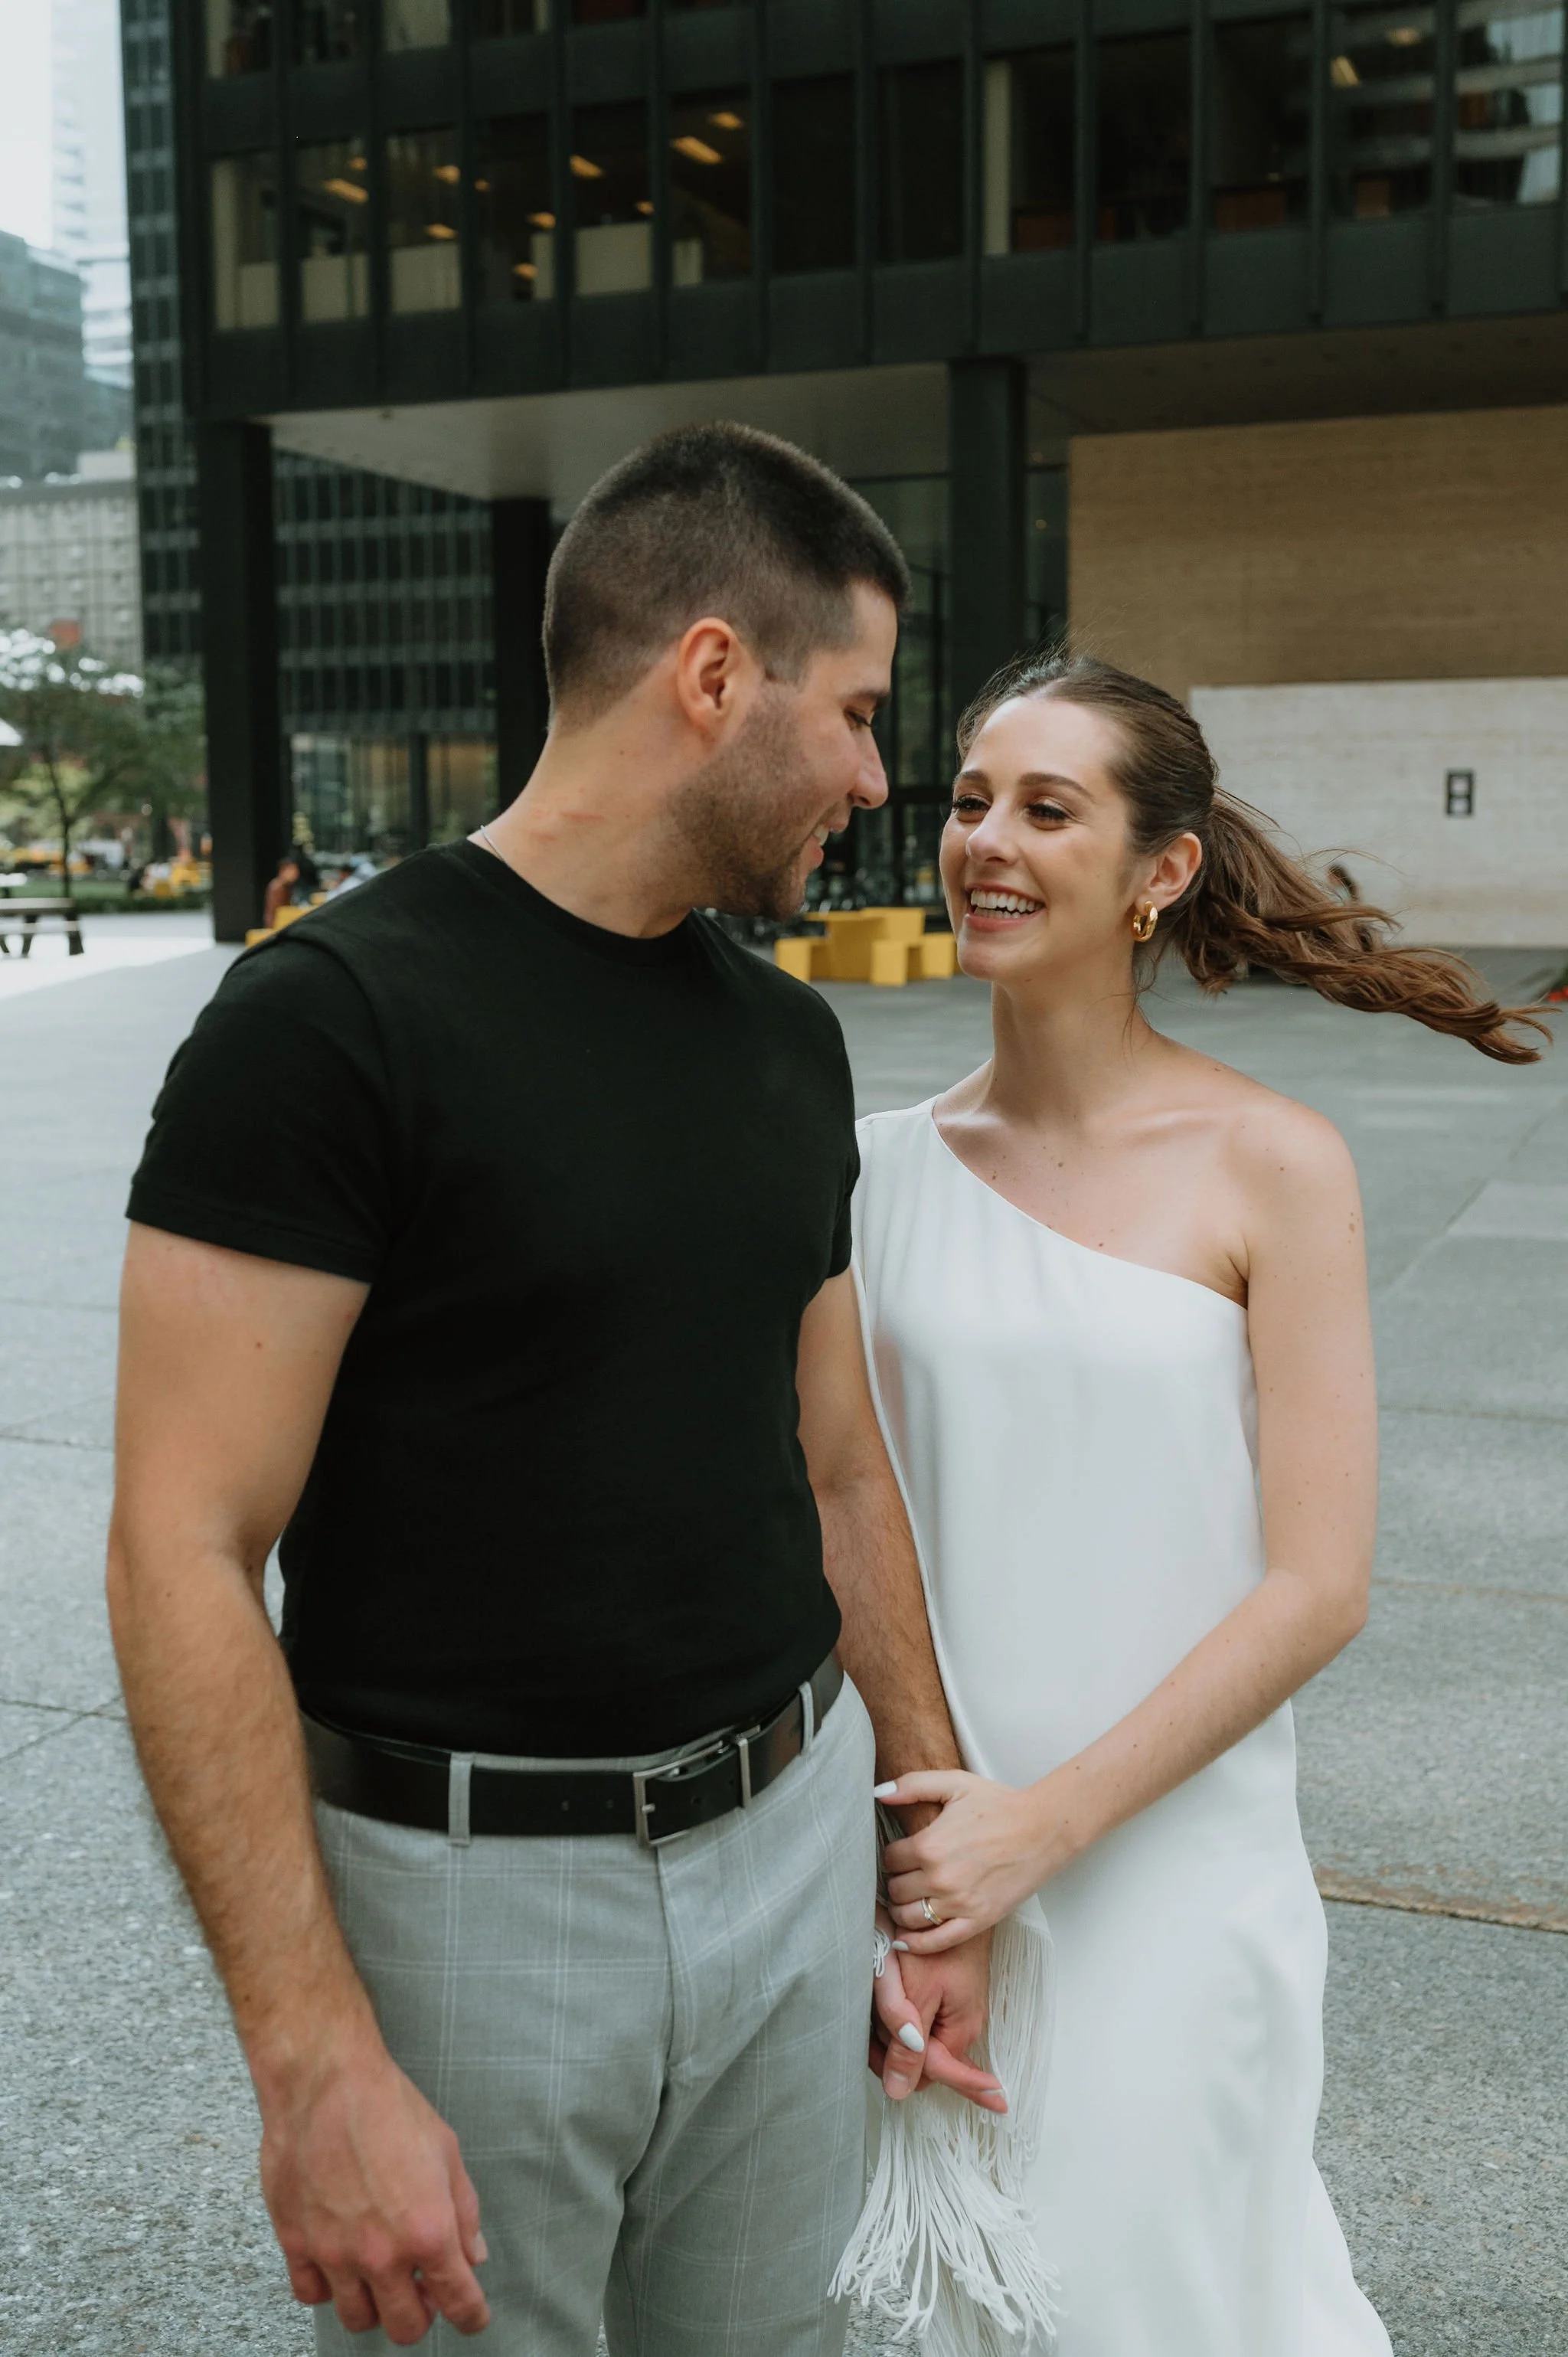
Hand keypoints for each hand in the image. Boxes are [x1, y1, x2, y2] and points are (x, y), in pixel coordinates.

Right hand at [257, 2023, 490, 2344]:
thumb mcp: (447, 2151)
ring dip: (374, 2304)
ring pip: (357, 2319)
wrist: (325, 2081)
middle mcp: (382, 2254)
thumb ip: (464, 2212)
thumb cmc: (388, 2105)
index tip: (473, 2317)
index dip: (472, 2316)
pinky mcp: (296, 2243)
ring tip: (379, 2275)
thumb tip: (473, 2256)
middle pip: (405, 2327)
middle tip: (422, 2290)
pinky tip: (337, 2263)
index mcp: (428, 2231)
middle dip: (421, 2315)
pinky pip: (311, 2295)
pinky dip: (327, 2288)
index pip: (459, 2302)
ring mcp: (334, 2254)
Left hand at [869, 1914, 1003, 2113]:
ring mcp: (954, 2010)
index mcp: (961, 2027)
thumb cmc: (931, 1942)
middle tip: (871, 2021)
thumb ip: (907, 2046)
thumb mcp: (914, 1994)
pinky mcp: (944, 1997)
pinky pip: (918, 2020)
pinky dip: (898, 2014)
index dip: (915, 2080)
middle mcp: (962, 2024)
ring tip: (877, 1998)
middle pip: (923, 2061)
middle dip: (895, 2050)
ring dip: (893, 2030)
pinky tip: (883, 1994)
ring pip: (917, 2041)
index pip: (941, 2073)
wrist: (940, 1900)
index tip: (906, 2096)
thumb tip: (900, 2093)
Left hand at [881, 1769, 1067, 1952]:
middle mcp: (939, 1878)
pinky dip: (916, 1944)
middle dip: (896, 1882)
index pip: (889, 1860)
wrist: (1042, 1829)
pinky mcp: (977, 1921)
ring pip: (908, 1917)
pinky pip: (936, 1942)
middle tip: (906, 1876)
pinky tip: (906, 1939)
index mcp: (929, 1845)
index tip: (901, 1854)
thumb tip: (879, 1792)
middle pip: (895, 1890)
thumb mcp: (954, 1783)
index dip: (892, 1856)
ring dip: (902, 1910)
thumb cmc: (999, 1805)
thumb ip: (912, 1785)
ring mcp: (958, 1904)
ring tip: (907, 1900)